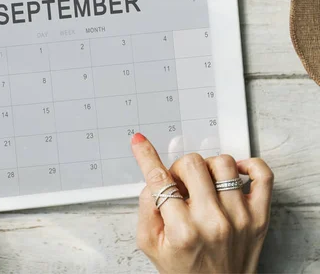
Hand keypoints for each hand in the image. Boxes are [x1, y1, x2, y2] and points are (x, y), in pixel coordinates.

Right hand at [131, 133, 273, 273]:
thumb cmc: (185, 270)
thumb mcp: (150, 244)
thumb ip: (145, 209)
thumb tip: (152, 178)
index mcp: (182, 230)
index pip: (159, 180)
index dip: (146, 156)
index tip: (140, 142)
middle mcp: (213, 221)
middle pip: (192, 164)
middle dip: (179, 168)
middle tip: (179, 183)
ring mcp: (240, 217)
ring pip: (223, 163)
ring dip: (207, 167)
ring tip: (203, 183)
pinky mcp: (260, 216)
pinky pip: (262, 174)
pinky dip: (249, 165)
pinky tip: (234, 172)